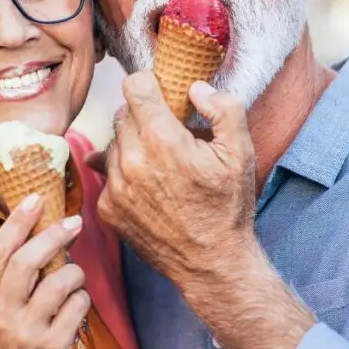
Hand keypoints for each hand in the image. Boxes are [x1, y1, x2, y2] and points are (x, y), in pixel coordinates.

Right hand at [0, 194, 90, 348]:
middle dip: (54, 236)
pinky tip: (77, 304)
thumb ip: (11, 278)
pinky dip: (83, 299)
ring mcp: (26, 331)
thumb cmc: (9, 340)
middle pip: (28, 262)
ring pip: (59, 283)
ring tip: (74, 277)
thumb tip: (41, 232)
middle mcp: (2, 313)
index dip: (18, 221)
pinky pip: (77, 307)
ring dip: (75, 272)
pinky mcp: (51, 346)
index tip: (36, 198)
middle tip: (73, 222)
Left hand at [100, 72, 257, 288]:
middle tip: (169, 137)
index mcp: (162, 140)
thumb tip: (194, 87)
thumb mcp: (241, 152)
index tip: (161, 94)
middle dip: (144, 118)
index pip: (134, 86)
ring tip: (162, 166)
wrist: (211, 263)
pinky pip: (107, 174)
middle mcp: (131, 161)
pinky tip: (150, 187)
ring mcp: (115, 186)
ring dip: (133, 146)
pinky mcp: (107, 208)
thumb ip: (224, 108)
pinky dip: (124, 174)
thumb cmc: (227, 207)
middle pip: (123, 114)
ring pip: (113, 143)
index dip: (150, 85)